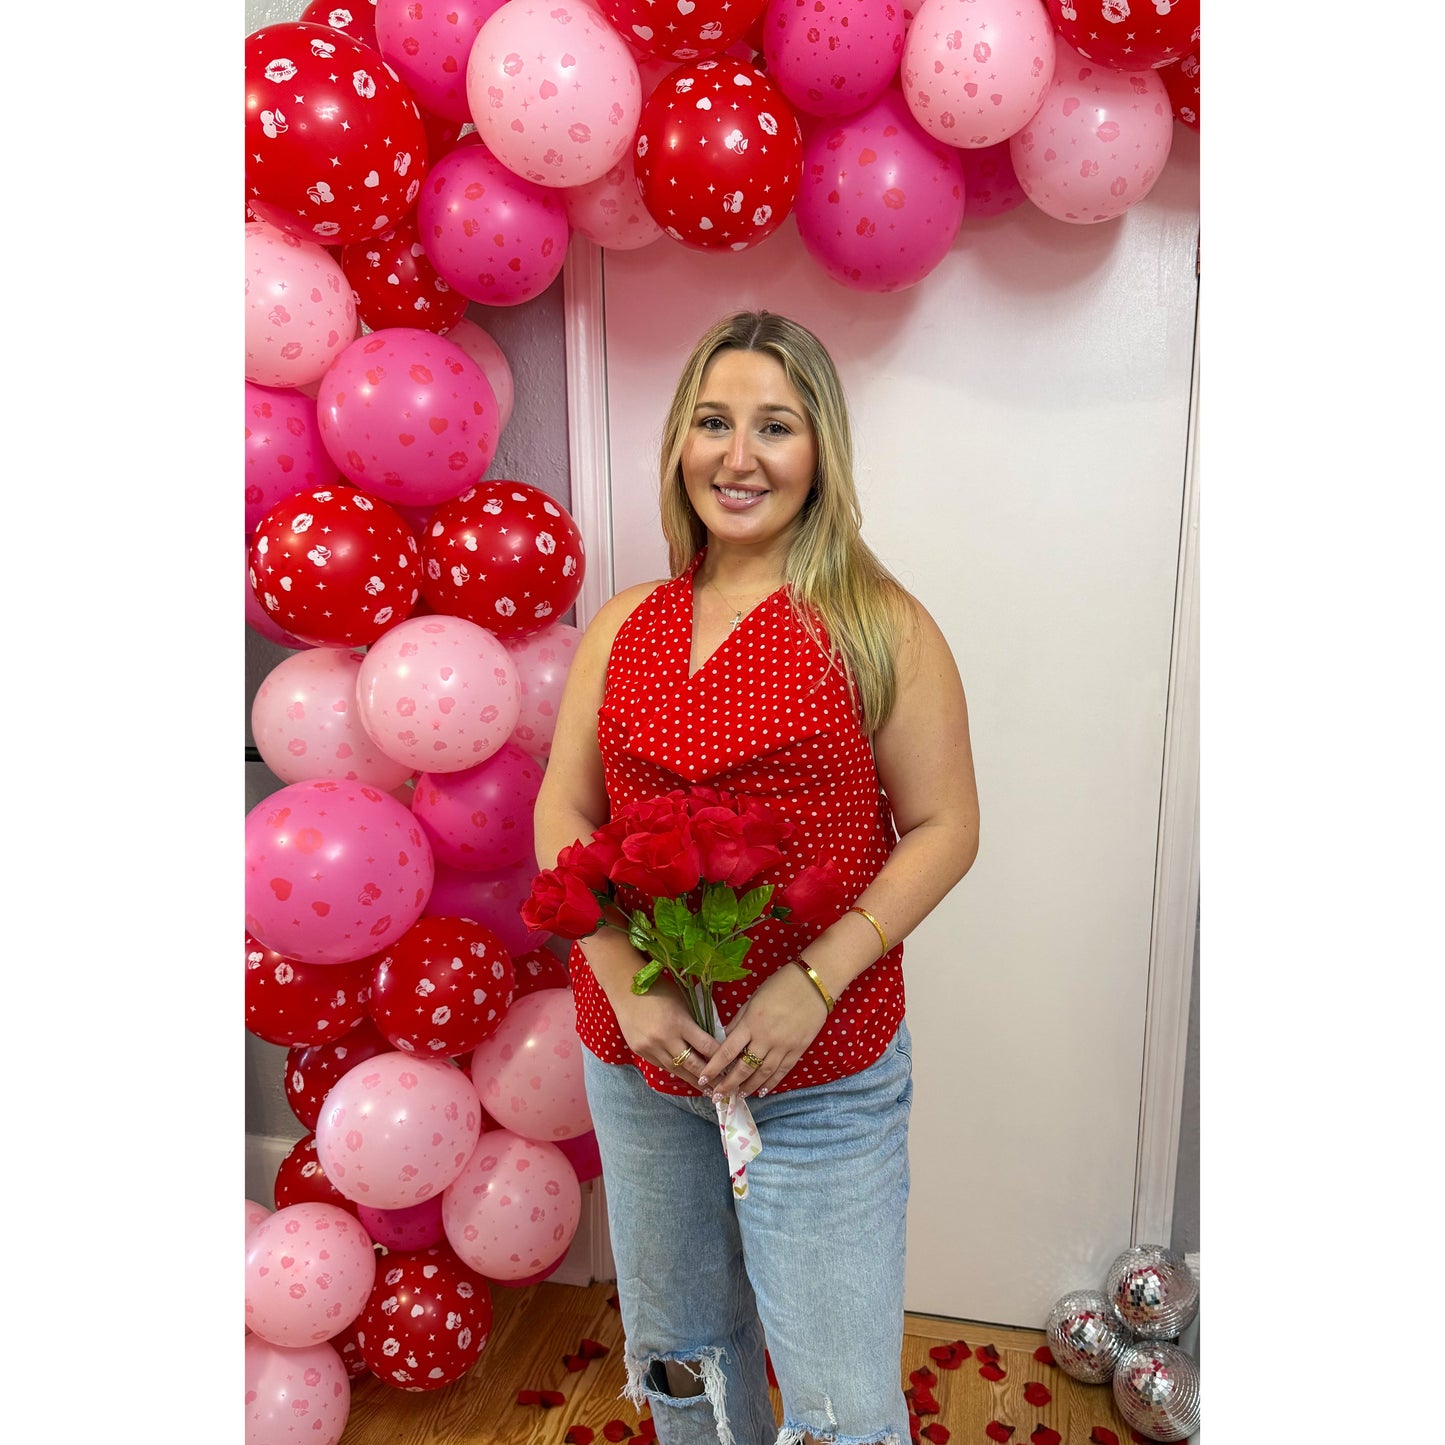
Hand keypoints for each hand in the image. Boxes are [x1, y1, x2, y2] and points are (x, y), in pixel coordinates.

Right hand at [607, 978, 717, 1089]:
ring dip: (693, 1080)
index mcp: (679, 1023)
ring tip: (707, 1089)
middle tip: (722, 1088)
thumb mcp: (682, 1002)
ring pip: (677, 1070)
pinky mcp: (641, 1052)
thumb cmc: (659, 990)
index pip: (706, 1046)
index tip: (731, 1066)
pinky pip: (662, 1065)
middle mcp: (665, 1039)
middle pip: (692, 1065)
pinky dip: (675, 1070)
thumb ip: (695, 1022)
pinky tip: (686, 1077)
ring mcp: (651, 1048)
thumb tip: (711, 1041)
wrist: (625, 989)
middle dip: (709, 1078)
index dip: (720, 1058)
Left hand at [700, 964, 828, 1099]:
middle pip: (744, 1068)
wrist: (813, 984)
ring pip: (763, 1073)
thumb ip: (739, 1021)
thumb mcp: (753, 999)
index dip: (714, 1068)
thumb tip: (725, 1038)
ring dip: (749, 1087)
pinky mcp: (798, 1049)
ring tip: (739, 1095)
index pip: (727, 1051)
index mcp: (751, 1023)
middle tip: (719, 1095)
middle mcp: (765, 1038)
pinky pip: (782, 1071)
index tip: (703, 1078)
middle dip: (729, 1084)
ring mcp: (783, 1046)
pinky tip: (762, 1091)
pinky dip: (771, 1083)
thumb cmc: (780, 985)